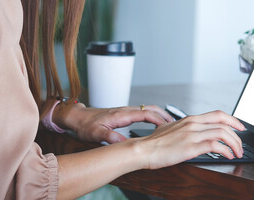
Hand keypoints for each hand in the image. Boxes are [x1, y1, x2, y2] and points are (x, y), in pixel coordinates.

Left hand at [53, 103, 173, 143]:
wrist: (77, 117)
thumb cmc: (85, 124)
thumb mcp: (96, 133)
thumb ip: (110, 137)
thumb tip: (124, 144)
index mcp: (122, 114)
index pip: (145, 113)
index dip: (159, 119)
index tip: (168, 126)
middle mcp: (125, 110)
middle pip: (150, 108)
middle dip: (164, 115)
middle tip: (176, 124)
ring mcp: (125, 111)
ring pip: (147, 109)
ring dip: (159, 115)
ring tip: (170, 124)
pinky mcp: (123, 114)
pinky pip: (142, 112)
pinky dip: (152, 116)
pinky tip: (155, 124)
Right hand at [135, 110, 244, 168]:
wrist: (142, 150)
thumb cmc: (153, 143)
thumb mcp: (169, 129)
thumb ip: (181, 128)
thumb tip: (188, 133)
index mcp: (189, 119)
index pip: (217, 114)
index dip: (232, 120)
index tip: (239, 127)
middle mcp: (192, 124)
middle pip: (224, 122)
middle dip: (237, 134)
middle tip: (241, 144)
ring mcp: (192, 134)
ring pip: (223, 133)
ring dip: (234, 144)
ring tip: (237, 153)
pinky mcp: (191, 147)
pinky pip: (216, 145)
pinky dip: (226, 150)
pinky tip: (228, 156)